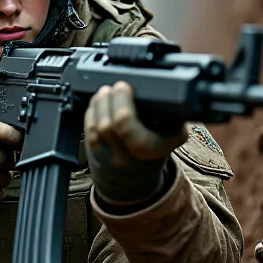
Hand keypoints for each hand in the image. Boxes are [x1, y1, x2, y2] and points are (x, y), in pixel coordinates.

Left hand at [84, 81, 186, 206]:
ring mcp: (108, 157)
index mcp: (150, 150)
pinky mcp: (94, 155)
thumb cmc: (158, 146)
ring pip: (95, 127)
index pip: (126, 126)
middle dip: (109, 100)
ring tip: (105, 91)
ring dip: (98, 104)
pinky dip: (91, 114)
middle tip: (115, 86)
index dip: (121, 101)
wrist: (138, 176)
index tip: (124, 86)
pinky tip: (98, 103)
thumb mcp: (173, 134)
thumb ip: (171, 115)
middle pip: (108, 125)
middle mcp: (127, 157)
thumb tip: (157, 88)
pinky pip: (88, 131)